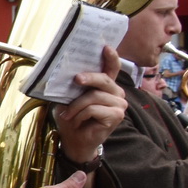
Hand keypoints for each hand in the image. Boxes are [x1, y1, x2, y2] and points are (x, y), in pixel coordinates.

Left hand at [51, 46, 125, 164]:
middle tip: (76, 79)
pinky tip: (77, 121)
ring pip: (94, 96)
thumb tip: (69, 73)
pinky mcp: (117, 116)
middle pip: (103, 79)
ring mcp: (119, 104)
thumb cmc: (72, 118)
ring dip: (76, 106)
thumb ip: (74, 86)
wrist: (74, 140)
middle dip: (88, 78)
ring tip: (69, 115)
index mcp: (105, 86)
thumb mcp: (69, 98)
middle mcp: (116, 93)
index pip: (111, 68)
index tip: (105, 47)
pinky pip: (94, 109)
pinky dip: (80, 115)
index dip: (110, 57)